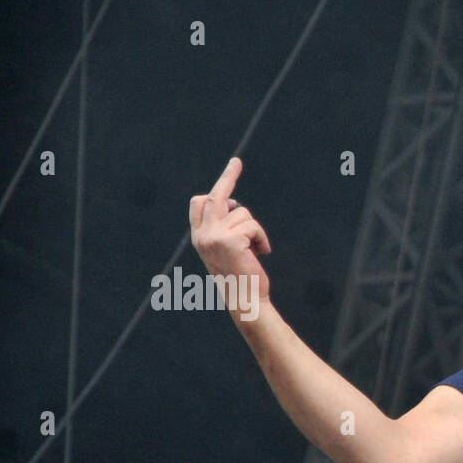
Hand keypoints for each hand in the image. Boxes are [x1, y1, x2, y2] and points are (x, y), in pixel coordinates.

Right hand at [189, 157, 271, 315]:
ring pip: (243, 214)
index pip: (200, 204)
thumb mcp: (226, 251)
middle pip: (216, 197)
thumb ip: (224, 229)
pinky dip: (262, 239)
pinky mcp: (230, 240)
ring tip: (255, 250)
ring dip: (255, 230)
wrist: (245, 300)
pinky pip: (253, 226)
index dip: (216, 188)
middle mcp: (202, 235)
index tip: (230, 171)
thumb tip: (234, 205)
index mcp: (199, 237)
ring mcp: (214, 236)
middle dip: (228, 177)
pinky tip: (261, 253)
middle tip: (236, 161)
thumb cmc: (241, 278)